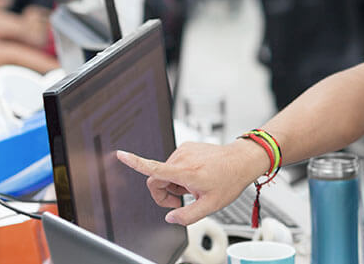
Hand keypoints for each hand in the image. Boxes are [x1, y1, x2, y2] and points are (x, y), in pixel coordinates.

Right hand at [117, 140, 268, 224]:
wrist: (242, 160)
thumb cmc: (229, 179)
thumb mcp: (211, 205)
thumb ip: (188, 215)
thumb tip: (170, 217)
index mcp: (186, 171)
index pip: (155, 168)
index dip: (135, 162)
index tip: (121, 155)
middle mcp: (182, 157)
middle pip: (156, 178)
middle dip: (163, 193)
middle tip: (181, 200)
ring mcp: (184, 150)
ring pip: (165, 172)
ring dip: (173, 183)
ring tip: (193, 186)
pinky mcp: (187, 147)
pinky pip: (173, 164)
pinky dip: (179, 173)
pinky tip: (195, 177)